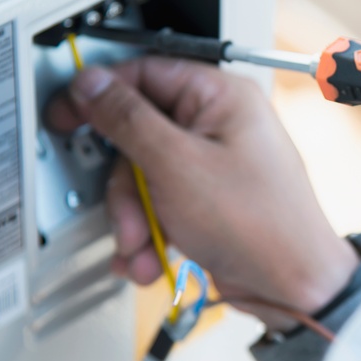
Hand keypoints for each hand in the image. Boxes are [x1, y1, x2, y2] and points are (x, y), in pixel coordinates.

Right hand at [47, 57, 357, 330]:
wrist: (293, 287)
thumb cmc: (260, 225)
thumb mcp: (176, 165)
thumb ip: (127, 120)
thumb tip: (93, 84)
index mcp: (220, 96)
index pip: (144, 73)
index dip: (99, 94)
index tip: (67, 114)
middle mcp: (219, 124)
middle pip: (137, 135)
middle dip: (124, 187)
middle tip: (130, 212)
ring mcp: (214, 164)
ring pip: (143, 177)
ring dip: (135, 219)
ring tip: (145, 247)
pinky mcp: (209, 200)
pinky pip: (161, 205)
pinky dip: (150, 234)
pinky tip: (151, 258)